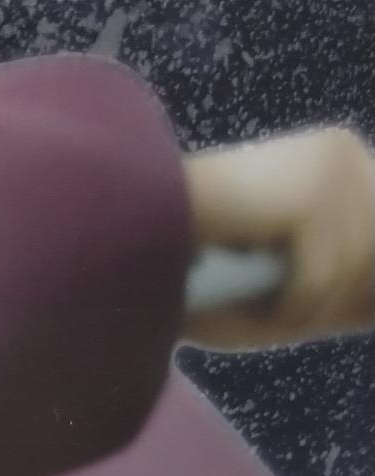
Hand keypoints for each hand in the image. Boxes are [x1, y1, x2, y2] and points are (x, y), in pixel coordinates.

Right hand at [183, 128, 374, 347]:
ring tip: (251, 321)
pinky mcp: (310, 200)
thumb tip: (370, 313)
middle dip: (330, 304)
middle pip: (372, 257)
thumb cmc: (181, 251)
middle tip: (273, 324)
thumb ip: (329, 284)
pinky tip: (243, 310)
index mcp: (336, 155)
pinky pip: (320, 283)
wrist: (126, 218)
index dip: (350, 288)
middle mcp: (344, 151)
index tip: (309, 316)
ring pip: (351, 275)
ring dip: (302, 314)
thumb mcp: (269, 268)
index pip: (374, 238)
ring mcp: (331, 170)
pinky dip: (282, 312)